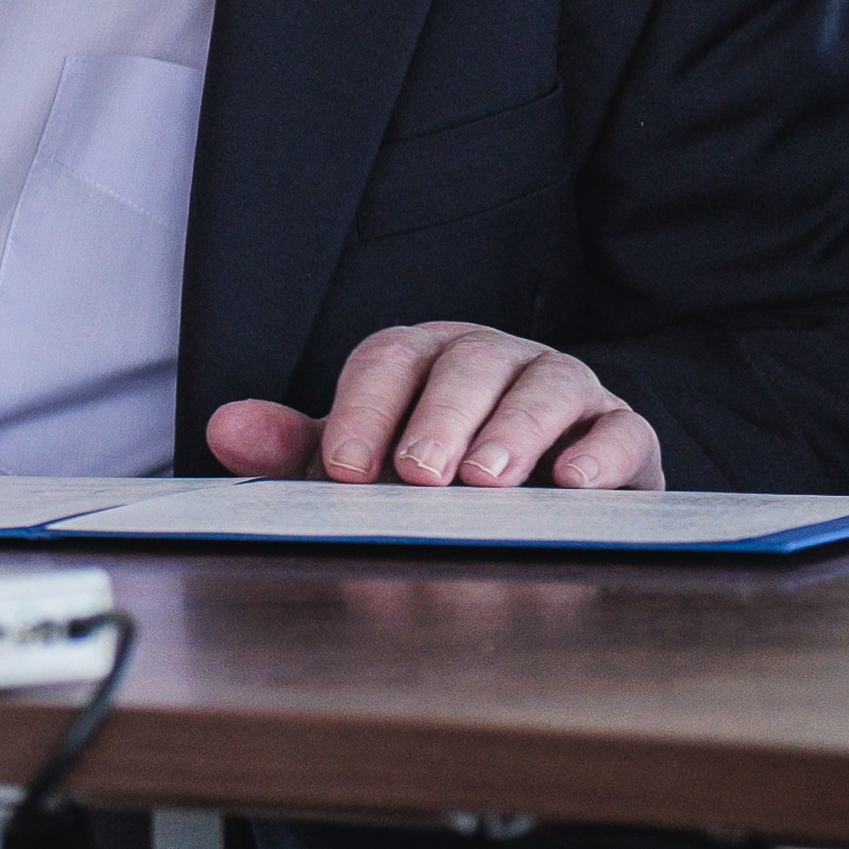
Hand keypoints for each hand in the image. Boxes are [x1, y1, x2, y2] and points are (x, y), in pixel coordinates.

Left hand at [203, 323, 664, 492]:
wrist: (538, 493)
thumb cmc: (432, 471)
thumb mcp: (361, 461)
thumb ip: (295, 447)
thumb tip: (225, 430)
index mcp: (424, 356)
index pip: (388, 361)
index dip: (363, 410)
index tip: (342, 469)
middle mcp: (495, 358)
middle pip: (466, 366)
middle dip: (439, 419)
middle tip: (418, 475)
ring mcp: (563, 387)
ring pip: (544, 387)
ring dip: (514, 432)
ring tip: (486, 481)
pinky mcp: (621, 431)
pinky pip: (622, 430)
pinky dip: (602, 453)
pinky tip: (575, 483)